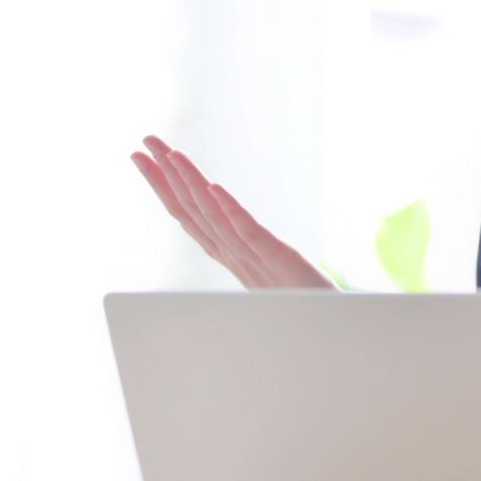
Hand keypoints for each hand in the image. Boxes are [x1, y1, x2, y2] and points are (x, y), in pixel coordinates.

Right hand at [129, 135, 337, 290]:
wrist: (336, 336)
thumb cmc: (305, 307)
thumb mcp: (270, 276)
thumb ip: (249, 254)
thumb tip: (232, 230)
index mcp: (232, 257)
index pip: (190, 217)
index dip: (165, 187)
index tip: (145, 159)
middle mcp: (236, 256)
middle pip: (192, 212)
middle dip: (165, 177)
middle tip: (144, 144)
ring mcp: (255, 260)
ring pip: (214, 217)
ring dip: (190, 183)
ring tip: (171, 154)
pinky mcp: (280, 261)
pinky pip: (250, 233)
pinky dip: (229, 209)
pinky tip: (214, 187)